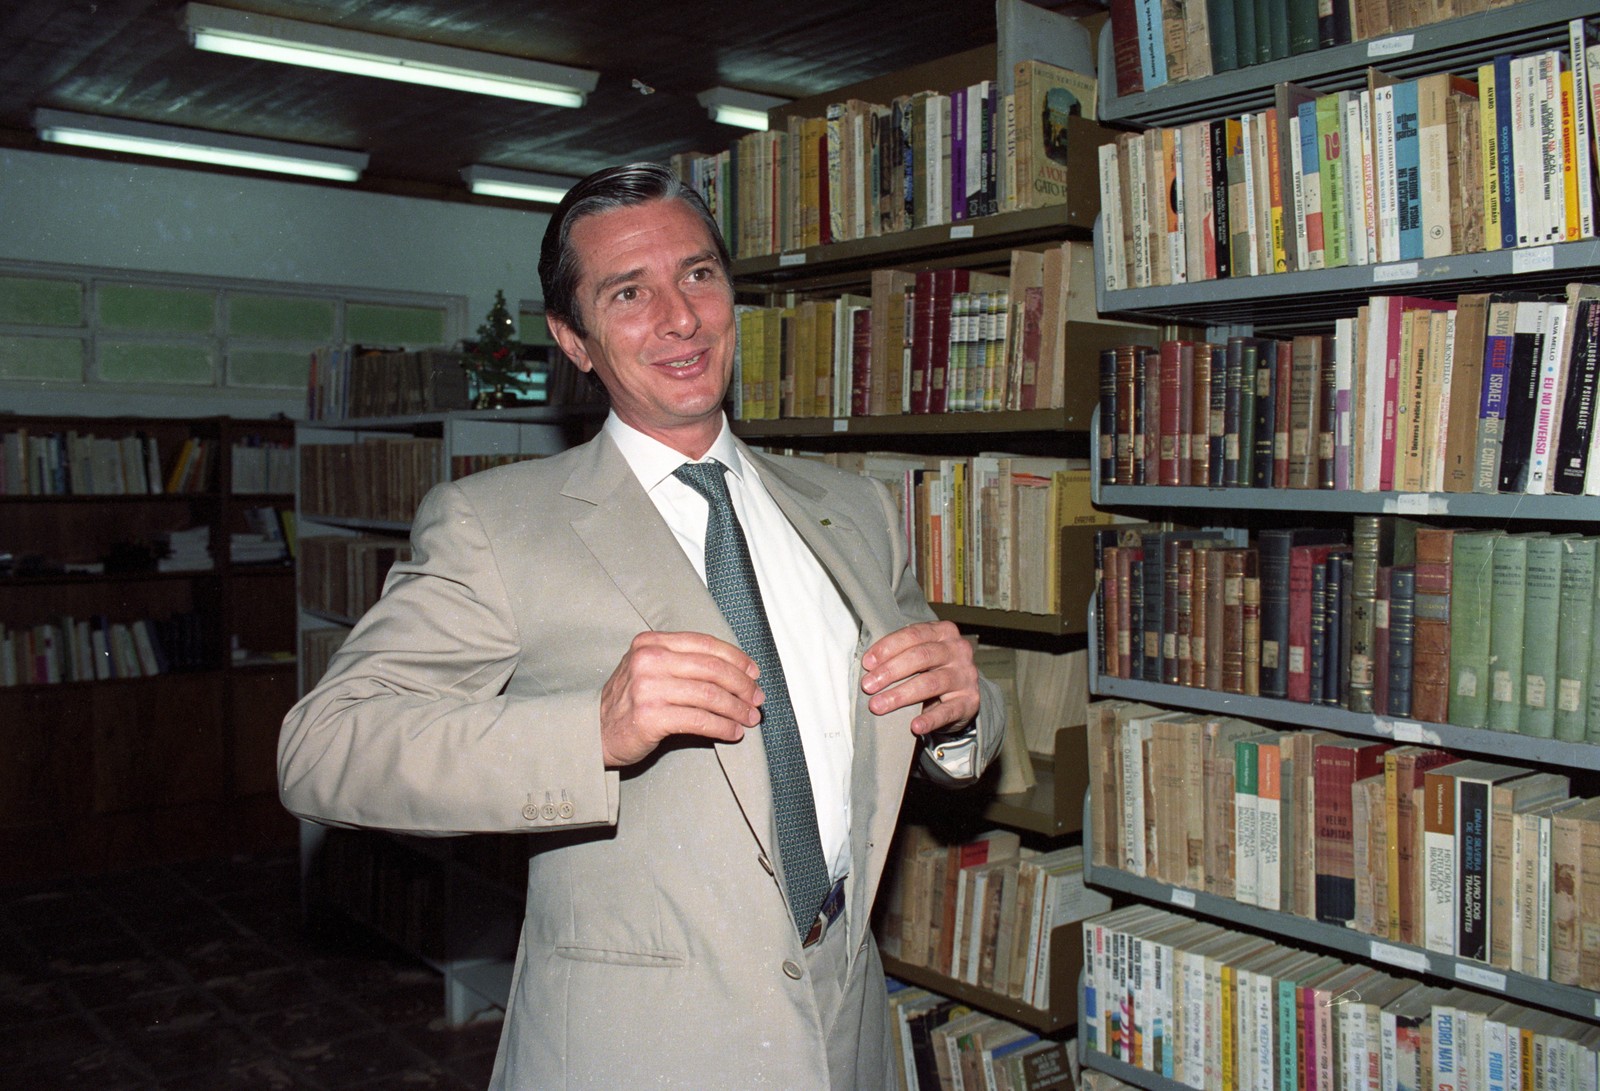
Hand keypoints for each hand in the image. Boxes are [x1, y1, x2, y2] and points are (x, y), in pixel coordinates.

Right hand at [599, 631, 764, 766]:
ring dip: (737, 709)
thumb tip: (734, 672)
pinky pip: (699, 720)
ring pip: (710, 695)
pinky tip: (732, 732)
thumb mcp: (647, 669)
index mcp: (651, 643)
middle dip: (742, 685)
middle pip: (712, 669)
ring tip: (749, 718)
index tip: (753, 672)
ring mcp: (649, 688)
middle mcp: (649, 660)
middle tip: (757, 699)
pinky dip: (722, 727)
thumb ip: (681, 662)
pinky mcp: (652, 716)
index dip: (736, 658)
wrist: (594, 731)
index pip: (705, 644)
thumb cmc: (627, 702)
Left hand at [859, 620, 980, 736]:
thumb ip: (900, 653)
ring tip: (878, 705)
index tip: (867, 663)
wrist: (962, 693)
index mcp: (944, 632)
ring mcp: (965, 676)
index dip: (887, 648)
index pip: (913, 635)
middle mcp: (957, 650)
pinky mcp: (969, 701)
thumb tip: (869, 666)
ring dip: (900, 695)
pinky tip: (915, 726)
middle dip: (890, 671)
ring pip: (930, 683)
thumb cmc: (933, 668)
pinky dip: (930, 720)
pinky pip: (947, 711)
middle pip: (921, 657)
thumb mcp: (921, 653)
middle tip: (868, 686)